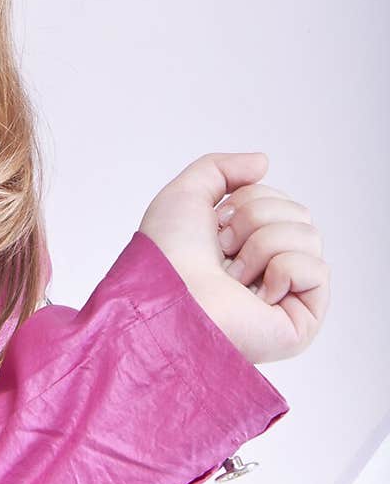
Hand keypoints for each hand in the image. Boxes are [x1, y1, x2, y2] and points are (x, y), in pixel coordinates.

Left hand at [137, 152, 329, 363]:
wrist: (165, 298)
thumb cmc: (166, 254)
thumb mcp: (187, 193)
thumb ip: (221, 168)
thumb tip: (264, 162)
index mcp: (247, 243)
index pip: (279, 199)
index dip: (247, 201)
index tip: (215, 224)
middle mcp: (270, 268)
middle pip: (298, 212)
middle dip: (255, 219)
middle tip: (222, 250)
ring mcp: (287, 294)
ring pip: (309, 235)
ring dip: (263, 245)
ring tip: (233, 275)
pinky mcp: (302, 320)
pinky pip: (318, 270)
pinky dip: (284, 271)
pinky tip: (256, 296)